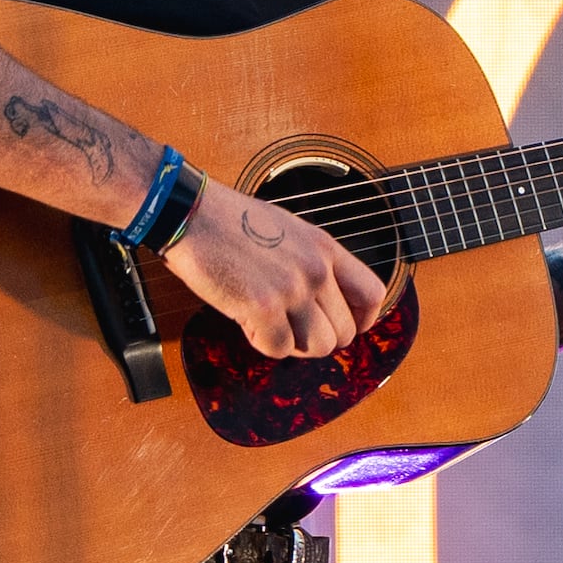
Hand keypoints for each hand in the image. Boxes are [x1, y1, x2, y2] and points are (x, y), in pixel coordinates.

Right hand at [161, 175, 389, 359]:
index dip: (361, 320)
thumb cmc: (230, 221)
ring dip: (292, 344)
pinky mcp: (263, 307)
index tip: (342, 326)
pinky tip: (246, 319)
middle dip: (317, 339)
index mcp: (325, 247)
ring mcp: (292, 288)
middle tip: (289, 328)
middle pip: (345, 333)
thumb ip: (311, 263)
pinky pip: (278, 349)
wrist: (190, 213)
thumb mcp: (288, 231)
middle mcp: (316, 268)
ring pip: (318, 347)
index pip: (372, 294)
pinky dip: (262, 343)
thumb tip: (323, 305)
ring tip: (267, 322)